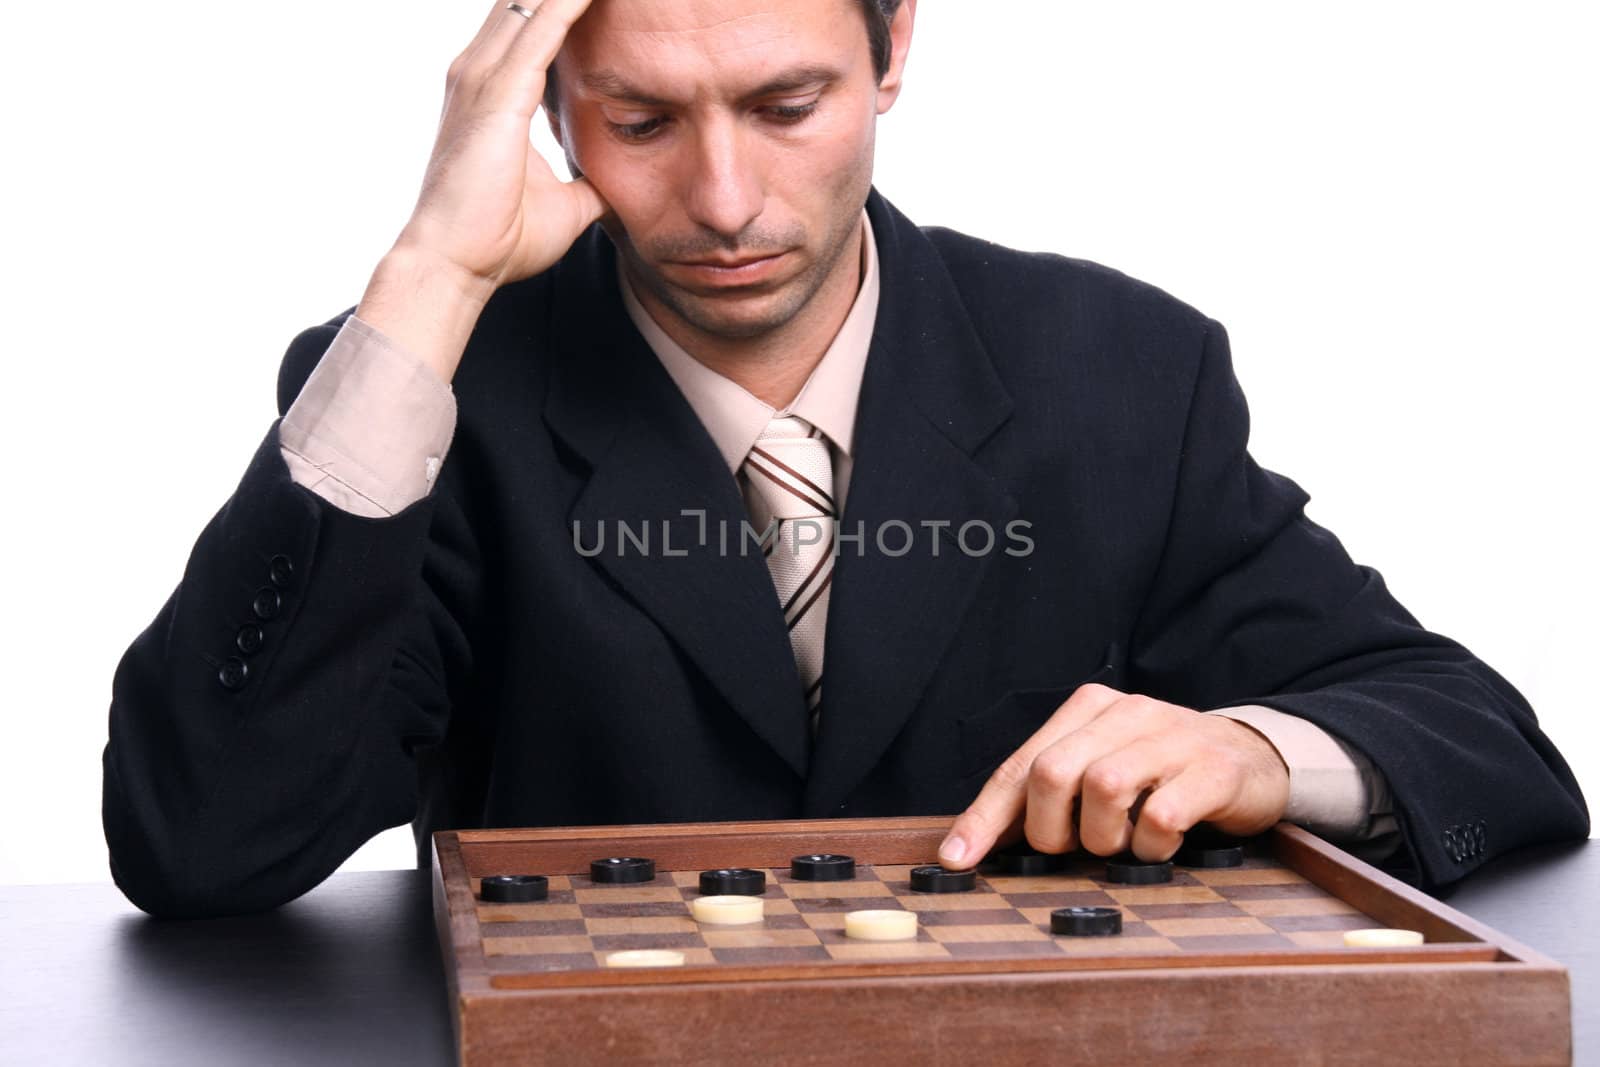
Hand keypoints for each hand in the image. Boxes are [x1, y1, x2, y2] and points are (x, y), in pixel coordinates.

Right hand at [399, 0, 606, 289]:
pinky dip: (574, 3)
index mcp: (492, 90)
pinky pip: (546, 25)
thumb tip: (617, 183)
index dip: (566, 4)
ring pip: (533, 1)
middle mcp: (479, 71)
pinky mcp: (498, 91)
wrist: (456, 265)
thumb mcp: (564, 204)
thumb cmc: (500, 241)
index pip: (533, 23)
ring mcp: (483, 76)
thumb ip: (589, 180)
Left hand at [937, 684, 1289, 868]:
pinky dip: (1151, 844)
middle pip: (1052, 774)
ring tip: (1124, 842)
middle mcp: (1126, 713)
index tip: (957, 859)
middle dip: (1051, 830)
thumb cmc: (1161, 771)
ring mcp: (1171, 738)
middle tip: (1074, 848)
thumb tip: (978, 840)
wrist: (1253, 757)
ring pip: (1102, 789)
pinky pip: (1160, 815)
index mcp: (1087, 710)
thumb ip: (1047, 793)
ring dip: (1104, 838)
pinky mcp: (1212, 770)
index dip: (984, 817)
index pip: (1020, 766)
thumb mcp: (1102, 767)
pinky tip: (1160, 843)